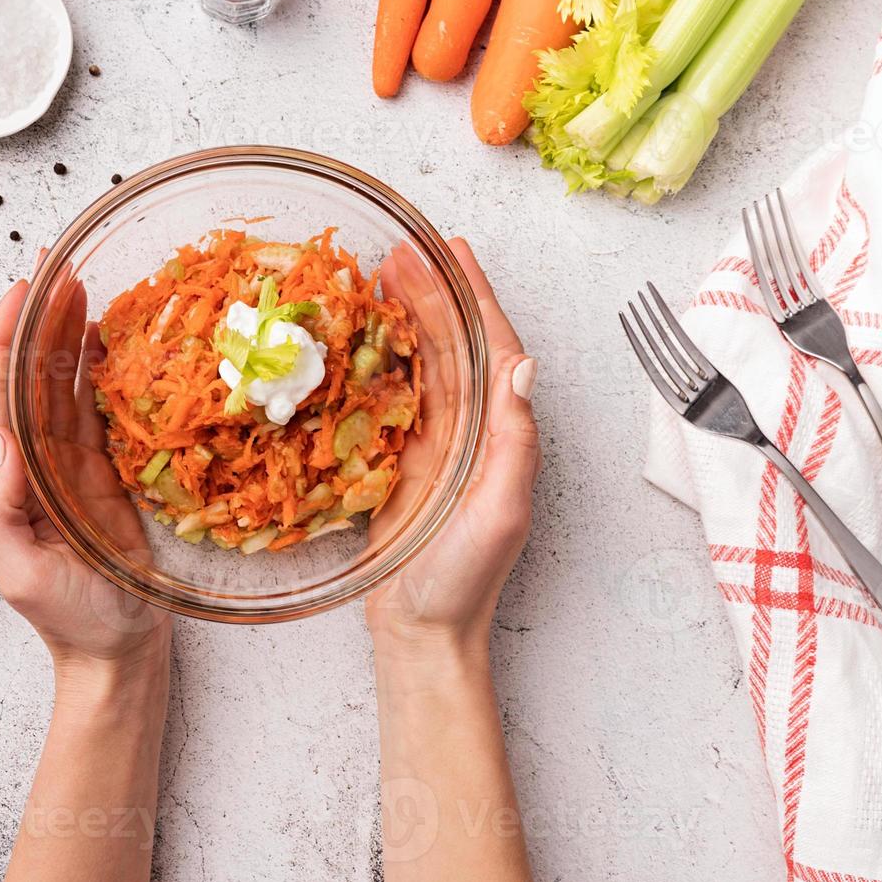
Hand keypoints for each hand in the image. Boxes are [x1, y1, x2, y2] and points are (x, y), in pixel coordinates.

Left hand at [0, 272, 171, 675]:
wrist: (115, 651)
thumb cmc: (68, 620)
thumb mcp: (21, 571)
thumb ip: (1, 507)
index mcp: (5, 475)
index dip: (1, 338)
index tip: (21, 292)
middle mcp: (32, 459)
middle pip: (25, 372)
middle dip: (35, 318)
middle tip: (57, 266)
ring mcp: (66, 463)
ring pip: (59, 382)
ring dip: (65, 333)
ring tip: (82, 284)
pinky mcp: (101, 471)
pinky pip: (95, 408)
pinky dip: (97, 368)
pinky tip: (106, 336)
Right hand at [365, 238, 540, 656]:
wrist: (423, 631)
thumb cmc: (465, 579)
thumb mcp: (501, 509)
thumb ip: (514, 439)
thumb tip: (522, 365)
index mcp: (500, 434)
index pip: (491, 347)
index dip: (474, 295)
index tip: (453, 250)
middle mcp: (472, 431)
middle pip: (453, 344)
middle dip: (431, 293)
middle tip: (400, 250)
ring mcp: (435, 445)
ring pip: (423, 363)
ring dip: (405, 318)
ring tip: (379, 275)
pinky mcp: (400, 463)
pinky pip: (391, 397)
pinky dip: (379, 360)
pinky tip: (359, 336)